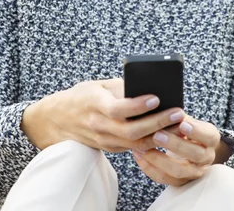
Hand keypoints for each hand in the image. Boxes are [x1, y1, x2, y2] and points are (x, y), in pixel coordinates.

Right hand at [20, 78, 185, 153]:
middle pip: (131, 131)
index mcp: (95, 105)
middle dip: (157, 122)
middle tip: (177, 112)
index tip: (156, 97)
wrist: (55, 120)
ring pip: (135, 143)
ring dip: (159, 135)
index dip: (138, 105)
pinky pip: (132, 148)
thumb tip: (147, 86)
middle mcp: (99, 126)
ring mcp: (104, 140)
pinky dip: (150, 141)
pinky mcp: (108, 148)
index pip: (118, 109)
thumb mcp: (97, 85)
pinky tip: (167, 132)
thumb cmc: (80, 97)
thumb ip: (120, 87)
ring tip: (178, 123)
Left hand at [132, 116, 220, 186]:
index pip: (208, 136)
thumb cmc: (185, 127)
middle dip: (175, 145)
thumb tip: (162, 108)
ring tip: (142, 147)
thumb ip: (178, 117)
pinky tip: (139, 155)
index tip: (182, 123)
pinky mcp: (180, 182)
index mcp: (211, 139)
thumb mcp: (188, 120)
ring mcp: (193, 172)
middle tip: (157, 134)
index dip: (196, 131)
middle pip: (194, 154)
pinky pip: (164, 178)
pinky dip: (149, 168)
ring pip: (178, 171)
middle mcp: (206, 157)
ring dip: (159, 159)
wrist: (189, 146)